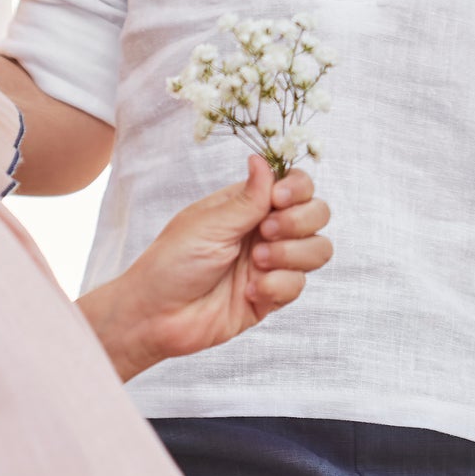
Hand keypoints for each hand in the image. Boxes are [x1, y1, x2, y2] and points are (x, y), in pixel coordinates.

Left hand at [83, 156, 331, 378]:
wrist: (156, 316)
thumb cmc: (172, 263)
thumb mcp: (209, 224)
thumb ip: (248, 198)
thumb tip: (262, 159)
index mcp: (247, 205)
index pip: (295, 185)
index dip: (297, 189)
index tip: (278, 200)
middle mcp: (264, 230)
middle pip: (317, 214)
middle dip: (299, 222)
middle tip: (265, 234)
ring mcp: (271, 263)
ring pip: (317, 250)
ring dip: (292, 254)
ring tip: (258, 263)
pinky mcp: (272, 295)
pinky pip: (298, 285)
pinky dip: (277, 286)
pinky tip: (250, 292)